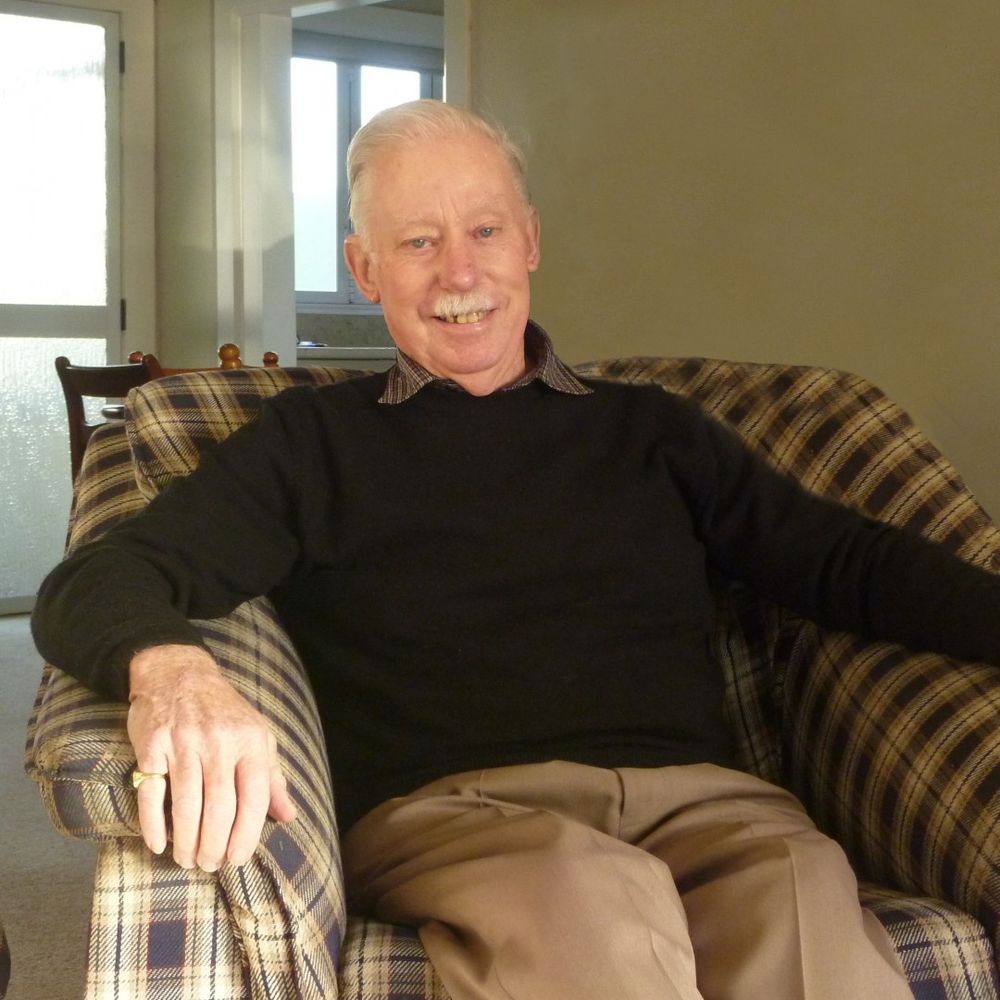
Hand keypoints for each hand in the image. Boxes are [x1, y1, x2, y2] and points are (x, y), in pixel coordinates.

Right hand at [127, 644, 296, 870]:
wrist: (178, 673)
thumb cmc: (224, 712)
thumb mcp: (257, 735)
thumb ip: (272, 777)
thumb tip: (288, 816)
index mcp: (250, 742)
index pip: (254, 798)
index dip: (246, 835)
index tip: (237, 859)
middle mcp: (219, 743)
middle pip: (219, 808)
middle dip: (213, 845)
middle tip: (209, 865)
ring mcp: (184, 743)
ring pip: (186, 805)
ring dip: (187, 841)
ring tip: (187, 860)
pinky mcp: (152, 746)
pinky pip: (152, 793)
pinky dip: (153, 824)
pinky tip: (159, 843)